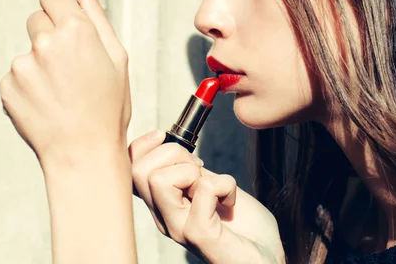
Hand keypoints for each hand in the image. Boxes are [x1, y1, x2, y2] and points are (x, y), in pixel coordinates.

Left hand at [0, 0, 130, 165]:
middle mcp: (45, 43)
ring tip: (61, 92)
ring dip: (39, 65)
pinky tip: (47, 103)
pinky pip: (15, 76)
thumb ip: (96, 14)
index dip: (60, 12)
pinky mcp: (7, 86)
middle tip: (70, 69)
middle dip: (50, 37)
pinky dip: (27, 86)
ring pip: (27, 51)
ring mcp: (23, 65)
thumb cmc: (107, 108)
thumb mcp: (116, 57)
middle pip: (36, 20)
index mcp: (76, 30)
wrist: (84, 152)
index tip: (67, 30)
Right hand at [129, 131, 284, 263]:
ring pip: (160, 179)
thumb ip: (187, 171)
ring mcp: (180, 229)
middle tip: (199, 170)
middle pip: (140, 171)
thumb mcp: (210, 186)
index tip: (169, 142)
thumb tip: (169, 144)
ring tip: (214, 187)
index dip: (144, 146)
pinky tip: (230, 201)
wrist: (266, 257)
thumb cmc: (244, 226)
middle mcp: (164, 219)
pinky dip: (225, 184)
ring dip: (193, 171)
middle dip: (173, 155)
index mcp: (161, 206)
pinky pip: (204, 190)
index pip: (129, 170)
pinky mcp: (201, 235)